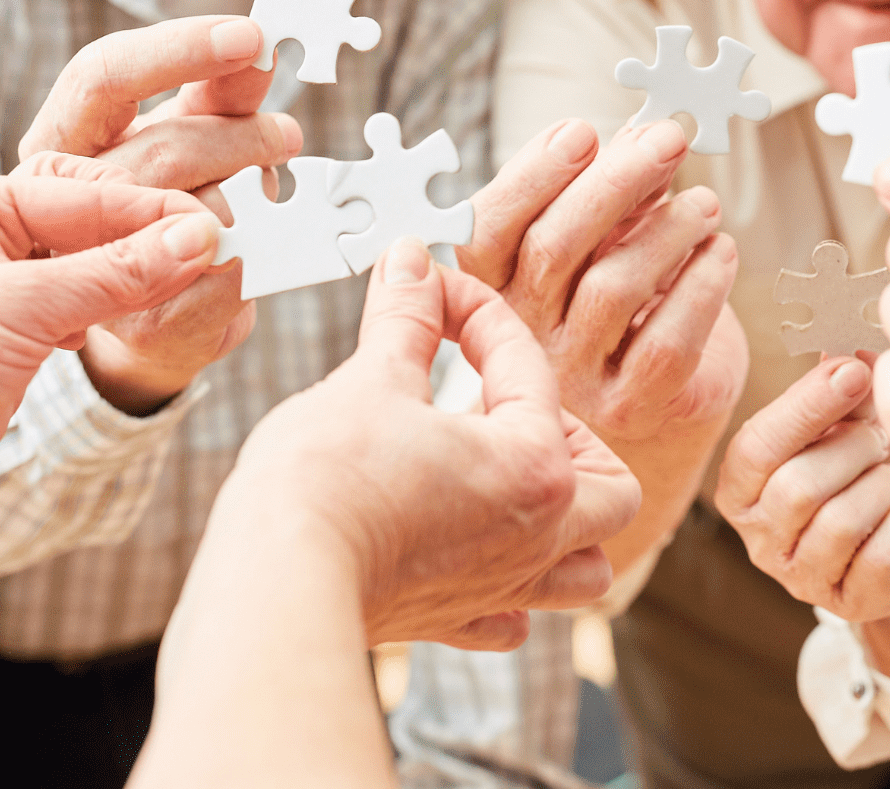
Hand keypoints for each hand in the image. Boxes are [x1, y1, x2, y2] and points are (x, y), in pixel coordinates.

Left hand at [0, 170, 224, 529]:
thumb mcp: (18, 307)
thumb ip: (113, 274)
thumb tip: (195, 239)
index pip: (86, 194)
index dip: (152, 212)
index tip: (214, 227)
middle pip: (96, 229)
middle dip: (155, 243)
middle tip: (222, 254)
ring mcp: (6, 295)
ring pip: (97, 275)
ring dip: (146, 282)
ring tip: (204, 284)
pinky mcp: (16, 347)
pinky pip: (88, 317)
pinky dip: (125, 318)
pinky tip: (159, 318)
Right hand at [13, 16, 300, 413]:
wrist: (147, 320)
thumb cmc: (161, 208)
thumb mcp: (184, 135)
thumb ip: (217, 93)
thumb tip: (262, 47)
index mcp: (60, 140)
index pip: (102, 75)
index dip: (179, 50)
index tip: (253, 37)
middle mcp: (62, 203)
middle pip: (167, 146)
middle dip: (243, 136)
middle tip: (286, 136)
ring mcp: (94, 268)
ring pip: (201, 212)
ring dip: (256, 198)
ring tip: (268, 195)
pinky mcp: (142, 324)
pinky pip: (228, 273)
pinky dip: (263, 253)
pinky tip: (264, 244)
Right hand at [228, 237, 641, 649]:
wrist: (278, 579)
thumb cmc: (326, 484)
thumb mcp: (370, 378)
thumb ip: (406, 318)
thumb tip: (412, 267)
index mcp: (534, 466)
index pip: (526, 365)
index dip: (475, 311)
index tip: (434, 291)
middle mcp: (537, 536)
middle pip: (611, 490)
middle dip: (573, 437)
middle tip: (507, 404)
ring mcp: (499, 587)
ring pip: (584, 567)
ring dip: (569, 524)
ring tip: (514, 482)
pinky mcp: (450, 621)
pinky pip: (514, 618)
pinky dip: (512, 591)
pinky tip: (476, 555)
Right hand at [460, 118, 743, 448]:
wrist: (662, 398)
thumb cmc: (628, 303)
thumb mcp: (609, 240)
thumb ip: (617, 193)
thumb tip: (646, 133)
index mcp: (497, 285)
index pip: (487, 228)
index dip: (532, 175)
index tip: (583, 131)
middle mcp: (523, 334)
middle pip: (553, 249)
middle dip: (614, 183)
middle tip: (668, 139)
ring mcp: (574, 378)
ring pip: (611, 290)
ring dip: (667, 231)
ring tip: (706, 204)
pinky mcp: (630, 407)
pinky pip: (666, 345)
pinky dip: (700, 289)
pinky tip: (721, 254)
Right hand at [718, 356, 889, 637]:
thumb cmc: (873, 465)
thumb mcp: (854, 419)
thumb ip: (843, 385)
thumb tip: (848, 348)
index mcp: (743, 487)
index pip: (756, 448)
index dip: (805, 406)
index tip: (854, 372)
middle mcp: (760, 539)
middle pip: (796, 489)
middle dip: (851, 450)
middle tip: (880, 439)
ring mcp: (803, 579)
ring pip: (838, 524)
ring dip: (880, 485)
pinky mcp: (853, 604)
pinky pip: (881, 558)